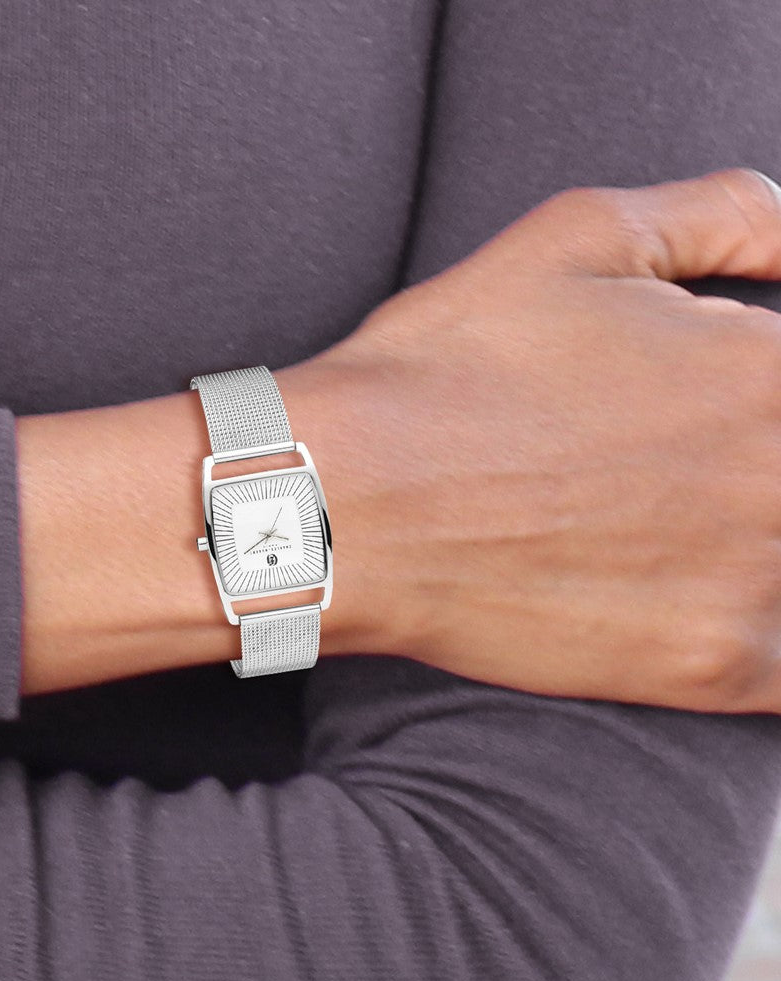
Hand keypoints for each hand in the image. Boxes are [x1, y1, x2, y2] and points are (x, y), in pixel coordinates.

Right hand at [297, 167, 780, 712]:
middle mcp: (780, 474)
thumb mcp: (578, 237)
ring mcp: (754, 580)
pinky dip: (758, 632)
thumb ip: (727, 212)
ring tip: (652, 526)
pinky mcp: (709, 666)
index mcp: (767, 366)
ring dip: (757, 543)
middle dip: (749, 464)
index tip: (698, 413)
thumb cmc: (444, 368)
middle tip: (649, 471)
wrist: (345, 505)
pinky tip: (691, 600)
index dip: (758, 392)